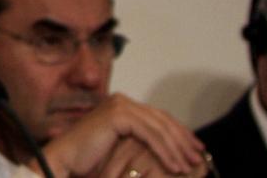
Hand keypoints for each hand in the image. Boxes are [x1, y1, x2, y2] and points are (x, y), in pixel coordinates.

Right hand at [41, 95, 207, 177]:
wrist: (67, 160)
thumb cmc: (91, 159)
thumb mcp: (123, 148)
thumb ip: (142, 142)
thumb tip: (172, 148)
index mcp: (123, 105)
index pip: (159, 117)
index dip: (180, 132)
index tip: (196, 148)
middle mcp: (122, 101)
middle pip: (163, 119)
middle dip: (184, 140)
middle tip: (199, 157)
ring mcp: (119, 105)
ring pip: (159, 127)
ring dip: (178, 148)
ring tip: (189, 166)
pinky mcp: (117, 115)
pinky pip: (150, 134)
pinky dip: (165, 151)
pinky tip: (175, 166)